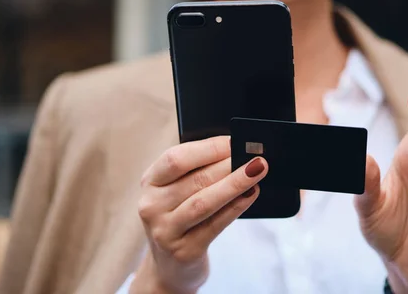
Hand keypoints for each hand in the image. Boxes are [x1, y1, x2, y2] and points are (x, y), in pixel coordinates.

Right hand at [133, 136, 267, 293]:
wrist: (170, 268)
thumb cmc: (180, 217)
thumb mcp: (177, 192)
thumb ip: (197, 171)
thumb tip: (236, 149)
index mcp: (150, 182)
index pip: (175, 158)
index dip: (208, 148)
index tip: (234, 140)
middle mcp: (151, 206)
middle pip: (194, 179)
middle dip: (228, 163)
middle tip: (254, 154)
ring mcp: (165, 231)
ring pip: (204, 201)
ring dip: (235, 182)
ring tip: (257, 169)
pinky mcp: (184, 251)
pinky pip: (215, 224)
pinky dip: (236, 206)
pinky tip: (251, 194)